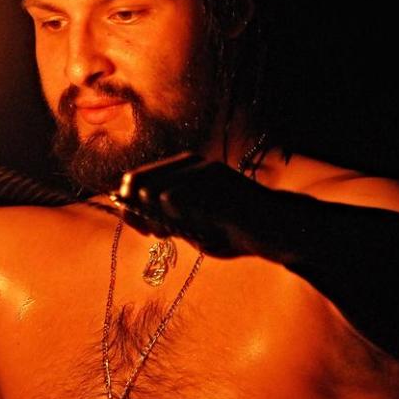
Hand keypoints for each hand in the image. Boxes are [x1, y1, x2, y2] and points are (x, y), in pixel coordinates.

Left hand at [110, 152, 262, 256]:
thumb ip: (159, 218)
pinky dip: (176, 218)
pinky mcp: (215, 182)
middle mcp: (191, 163)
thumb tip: (123, 211)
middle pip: (138, 182)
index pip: (135, 178)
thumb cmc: (231, 229)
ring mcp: (203, 170)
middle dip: (139, 213)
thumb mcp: (189, 226)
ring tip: (176, 233)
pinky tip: (192, 229)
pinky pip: (175, 198)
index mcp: (182, 168)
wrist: (274, 230)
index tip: (146, 232)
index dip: (129, 206)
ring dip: (158, 219)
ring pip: (154, 191)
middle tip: (157, 235)